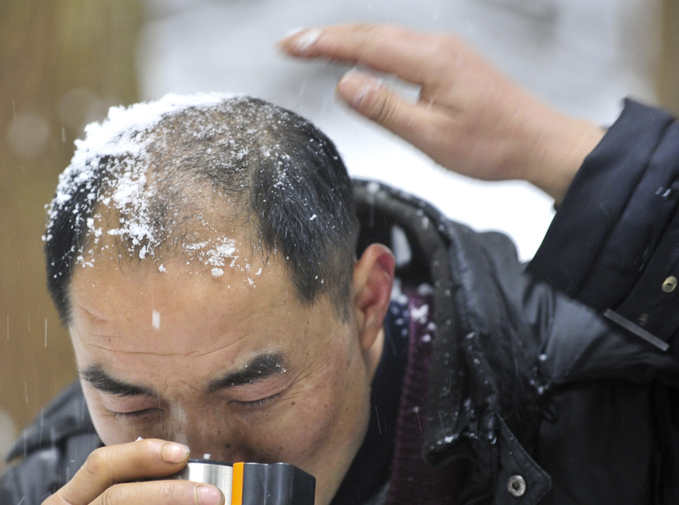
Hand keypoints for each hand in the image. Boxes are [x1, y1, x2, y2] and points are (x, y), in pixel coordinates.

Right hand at [279, 24, 604, 202]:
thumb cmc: (494, 145)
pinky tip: (359, 56)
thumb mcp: (431, 137)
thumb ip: (385, 109)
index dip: (323, 43)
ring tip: (314, 47)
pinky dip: (370, 47)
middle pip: (370, 33)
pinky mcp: (449, 61)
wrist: (538, 143)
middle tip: (292, 44)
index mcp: (431, 61)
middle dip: (326, 37)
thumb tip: (346, 85)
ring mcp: (445, 51)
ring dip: (346, 40)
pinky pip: (400, 45)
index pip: (364, 45)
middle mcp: (438, 47)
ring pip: (384, 37)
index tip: (292, 45)